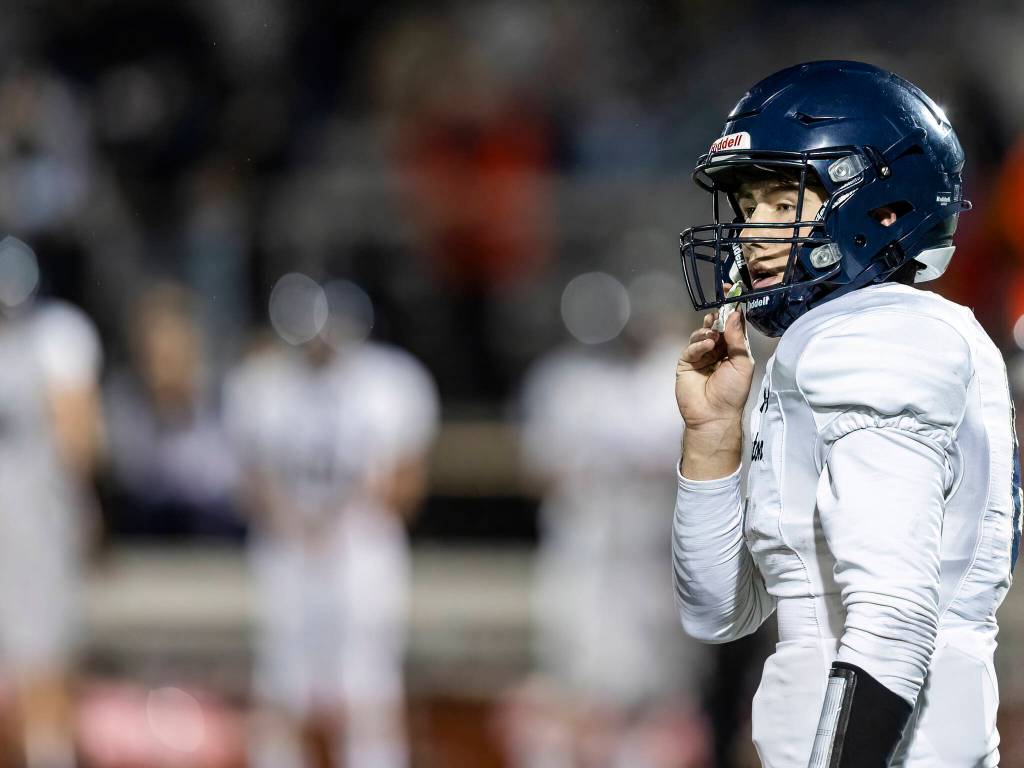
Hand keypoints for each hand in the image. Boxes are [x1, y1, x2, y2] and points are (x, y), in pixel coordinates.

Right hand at [676, 308, 753, 430]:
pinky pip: (691, 348)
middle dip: (717, 318)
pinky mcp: (686, 363)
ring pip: (701, 334)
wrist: (714, 415)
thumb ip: (737, 338)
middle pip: (715, 327)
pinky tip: (707, 346)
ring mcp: (700, 356)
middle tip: (718, 312)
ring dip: (707, 331)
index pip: (732, 326)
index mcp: (733, 350)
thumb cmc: (733, 392)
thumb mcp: (743, 363)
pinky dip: (698, 344)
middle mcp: (716, 350)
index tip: (730, 292)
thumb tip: (735, 313)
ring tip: (713, 336)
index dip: (731, 311)